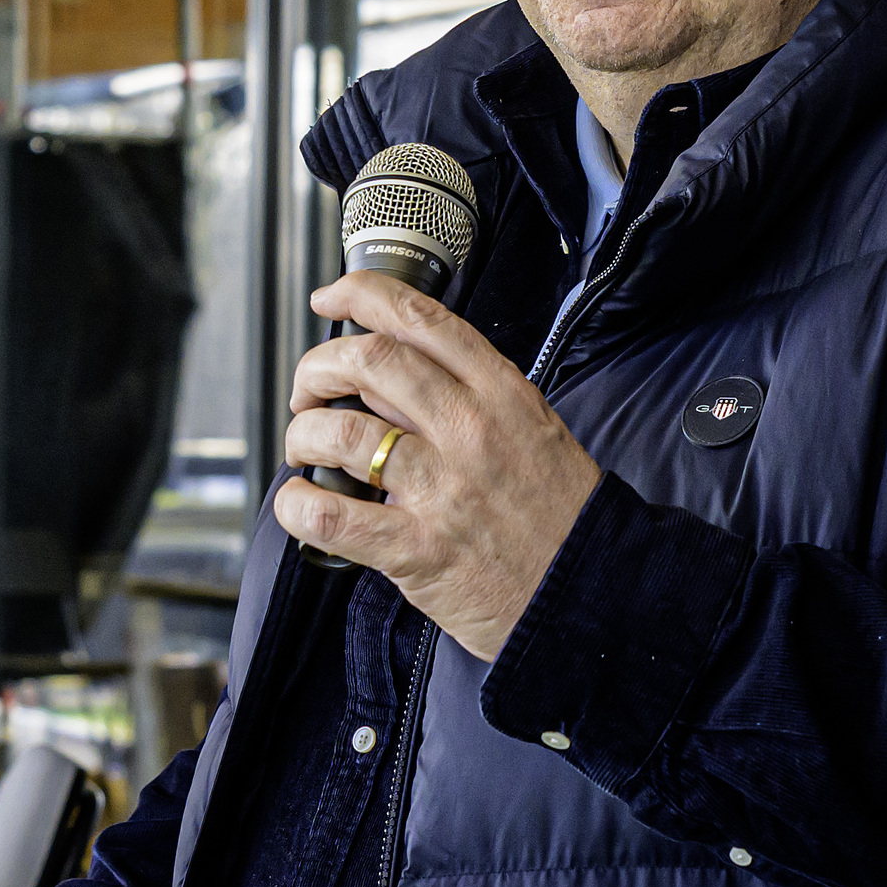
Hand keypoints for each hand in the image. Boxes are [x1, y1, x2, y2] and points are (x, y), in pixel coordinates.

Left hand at [273, 271, 603, 661]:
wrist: (589, 591)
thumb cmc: (561, 517)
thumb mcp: (535, 428)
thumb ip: (475, 394)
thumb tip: (401, 368)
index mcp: (501, 394)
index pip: (419, 318)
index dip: (359, 294)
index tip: (331, 298)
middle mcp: (470, 430)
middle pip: (368, 361)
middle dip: (318, 367)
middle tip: (309, 390)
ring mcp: (442, 489)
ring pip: (341, 432)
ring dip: (303, 434)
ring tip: (305, 448)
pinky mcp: (417, 549)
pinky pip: (331, 515)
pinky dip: (297, 503)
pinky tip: (300, 500)